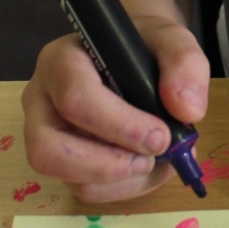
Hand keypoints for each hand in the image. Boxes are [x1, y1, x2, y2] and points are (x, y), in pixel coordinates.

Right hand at [22, 17, 208, 202]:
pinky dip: (124, 187)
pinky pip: (85, 188)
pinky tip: (148, 165)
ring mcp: (45, 134)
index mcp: (61, 61)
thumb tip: (187, 110)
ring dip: (122, 180)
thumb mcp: (170, 38)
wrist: (132, 53)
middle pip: (48, 150)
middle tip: (151, 158)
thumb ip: (183, 62)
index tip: (161, 136)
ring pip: (68, 178)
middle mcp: (42, 100)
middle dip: (107, 165)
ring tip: (157, 159)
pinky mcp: (63, 161)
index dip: (120, 125)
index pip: (75, 99)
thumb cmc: (143, 45)